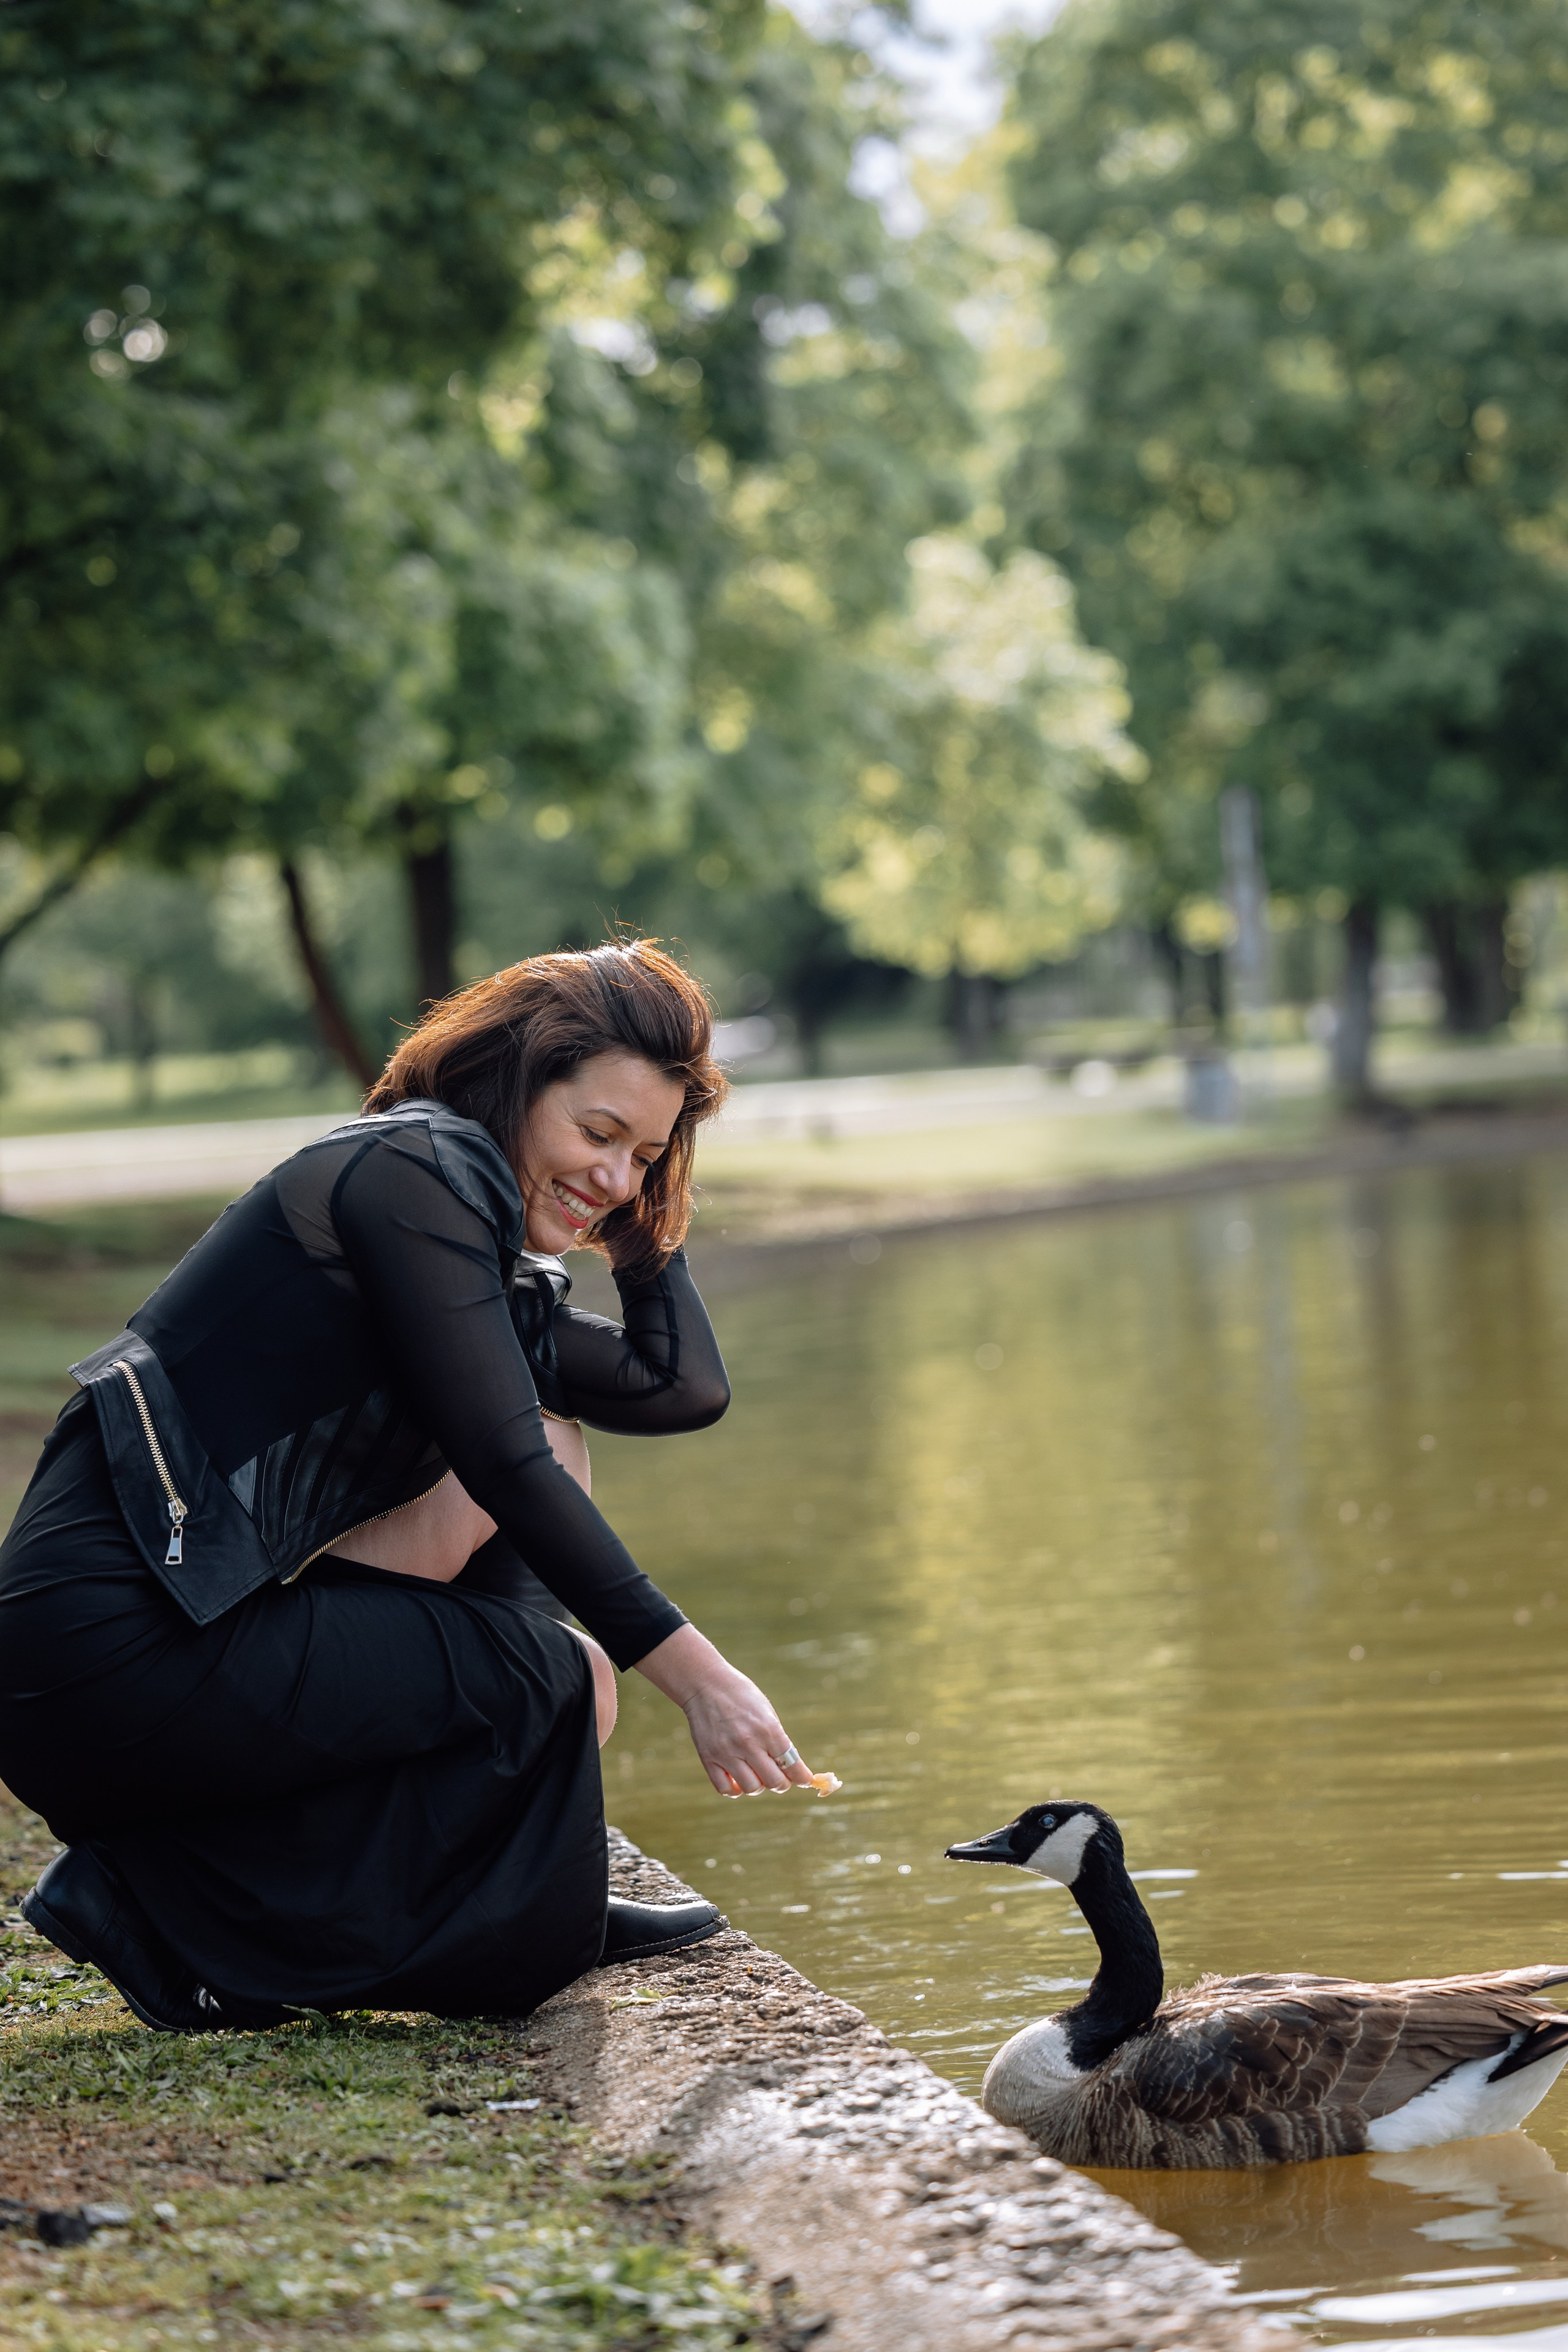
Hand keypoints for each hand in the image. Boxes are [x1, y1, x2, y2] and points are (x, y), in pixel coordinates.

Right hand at [634, 1624, 821, 1796]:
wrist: (705, 1684)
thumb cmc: (741, 1695)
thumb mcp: (766, 1712)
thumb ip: (777, 1739)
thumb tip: (790, 1766)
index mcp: (768, 1729)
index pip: (792, 1764)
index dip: (802, 1777)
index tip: (805, 1780)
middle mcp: (748, 1743)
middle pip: (774, 1782)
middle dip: (782, 1783)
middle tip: (780, 1778)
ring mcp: (727, 1753)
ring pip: (751, 1788)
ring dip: (758, 1786)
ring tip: (756, 1775)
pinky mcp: (709, 1758)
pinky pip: (725, 1789)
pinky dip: (735, 1790)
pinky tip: (738, 1778)